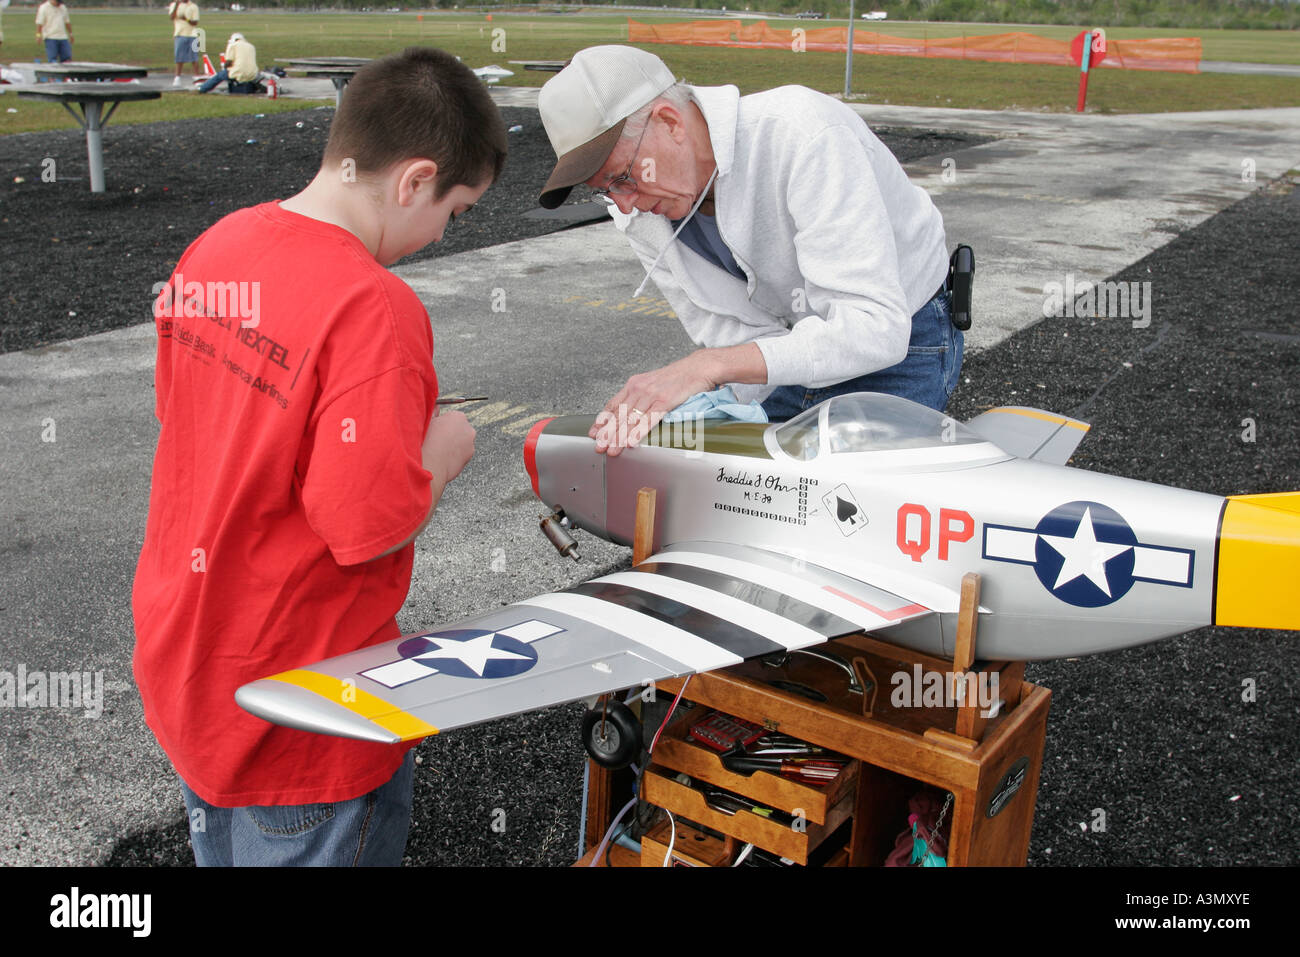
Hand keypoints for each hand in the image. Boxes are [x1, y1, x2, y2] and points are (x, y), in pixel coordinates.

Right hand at [422, 409, 474, 486]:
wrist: (431, 465)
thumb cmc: (427, 442)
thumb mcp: (427, 422)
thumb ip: (434, 411)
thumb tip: (436, 405)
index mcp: (458, 417)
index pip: (452, 416)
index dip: (441, 423)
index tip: (435, 429)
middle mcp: (468, 429)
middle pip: (459, 428)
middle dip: (450, 432)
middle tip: (436, 439)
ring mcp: (471, 444)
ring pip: (461, 441)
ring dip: (453, 444)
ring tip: (439, 450)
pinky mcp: (469, 457)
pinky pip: (461, 452)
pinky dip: (455, 454)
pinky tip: (444, 458)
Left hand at [590, 351, 716, 456]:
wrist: (699, 367)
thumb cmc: (678, 377)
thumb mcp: (653, 384)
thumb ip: (641, 397)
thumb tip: (631, 414)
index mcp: (635, 384)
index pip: (613, 404)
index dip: (602, 420)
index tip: (594, 432)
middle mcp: (640, 388)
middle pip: (619, 414)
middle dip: (607, 433)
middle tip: (599, 446)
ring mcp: (652, 395)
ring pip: (631, 419)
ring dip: (620, 437)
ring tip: (612, 449)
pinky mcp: (665, 401)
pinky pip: (649, 419)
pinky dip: (638, 432)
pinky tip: (631, 441)